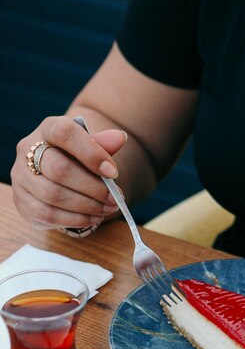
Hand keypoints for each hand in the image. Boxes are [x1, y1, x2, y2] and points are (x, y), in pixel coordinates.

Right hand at [11, 116, 125, 229]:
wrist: (57, 177)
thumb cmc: (77, 159)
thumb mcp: (90, 148)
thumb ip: (103, 144)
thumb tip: (120, 137)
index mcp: (47, 129)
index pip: (64, 133)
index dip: (91, 153)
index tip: (113, 172)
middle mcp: (27, 151)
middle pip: (59, 169)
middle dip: (93, 187)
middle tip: (114, 198)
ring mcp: (21, 178)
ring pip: (54, 195)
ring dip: (87, 206)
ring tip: (108, 209)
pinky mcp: (23, 203)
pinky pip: (49, 215)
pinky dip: (76, 219)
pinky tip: (94, 218)